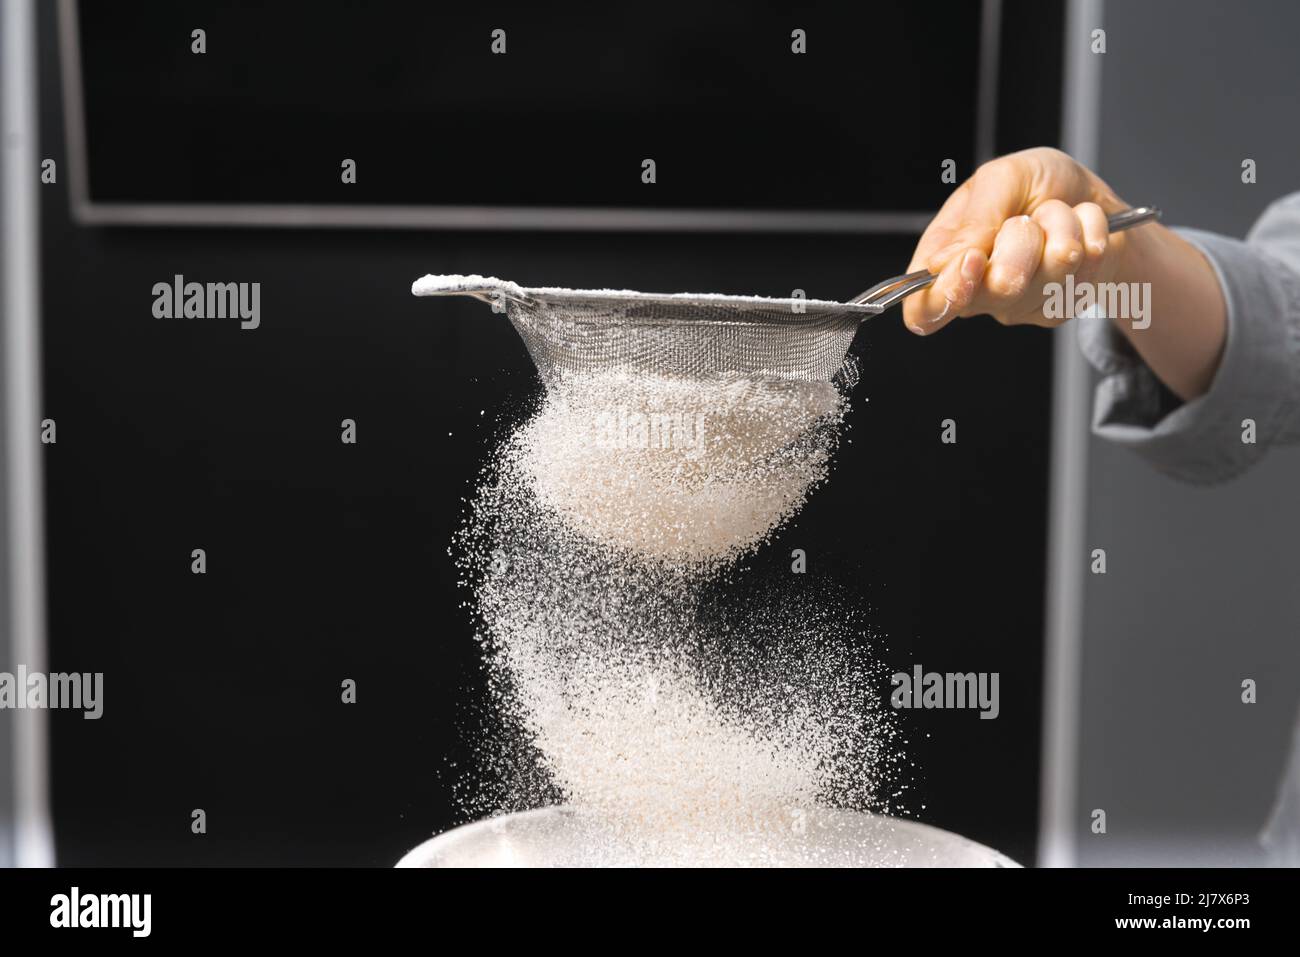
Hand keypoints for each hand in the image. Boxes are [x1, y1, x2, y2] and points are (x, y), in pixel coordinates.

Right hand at [903, 147, 1132, 334]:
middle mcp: (978, 292)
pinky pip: (1081, 278)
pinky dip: (1088, 236)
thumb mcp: (1002, 176)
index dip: (946, 293)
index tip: (973, 260)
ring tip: (1056, 215)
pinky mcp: (1058, 309)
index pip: (922, 309)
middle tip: (1027, 219)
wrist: (1090, 195)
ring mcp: (1020, 305)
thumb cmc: (1039, 185)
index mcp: (945, 261)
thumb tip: (944, 261)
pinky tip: (1078, 231)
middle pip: (993, 292)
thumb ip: (975, 217)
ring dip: (1061, 229)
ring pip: (1045, 281)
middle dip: (1022, 242)